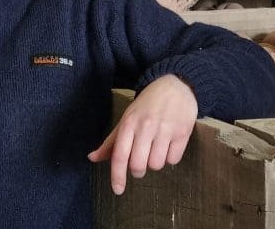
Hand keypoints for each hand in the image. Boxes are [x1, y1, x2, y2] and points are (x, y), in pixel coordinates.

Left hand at [87, 75, 197, 194]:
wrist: (174, 85)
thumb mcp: (126, 118)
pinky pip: (173, 159)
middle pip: (138, 165)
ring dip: (155, 162)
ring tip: (156, 148)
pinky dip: (170, 157)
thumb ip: (111, 141)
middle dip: (138, 170)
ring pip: (157, 165)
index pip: (120, 155)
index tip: (118, 190)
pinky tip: (168, 144)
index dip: (117, 175)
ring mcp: (165, 129)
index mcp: (129, 123)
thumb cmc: (147, 105)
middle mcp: (146, 126)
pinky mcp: (183, 132)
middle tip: (140, 163)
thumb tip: (92, 158)